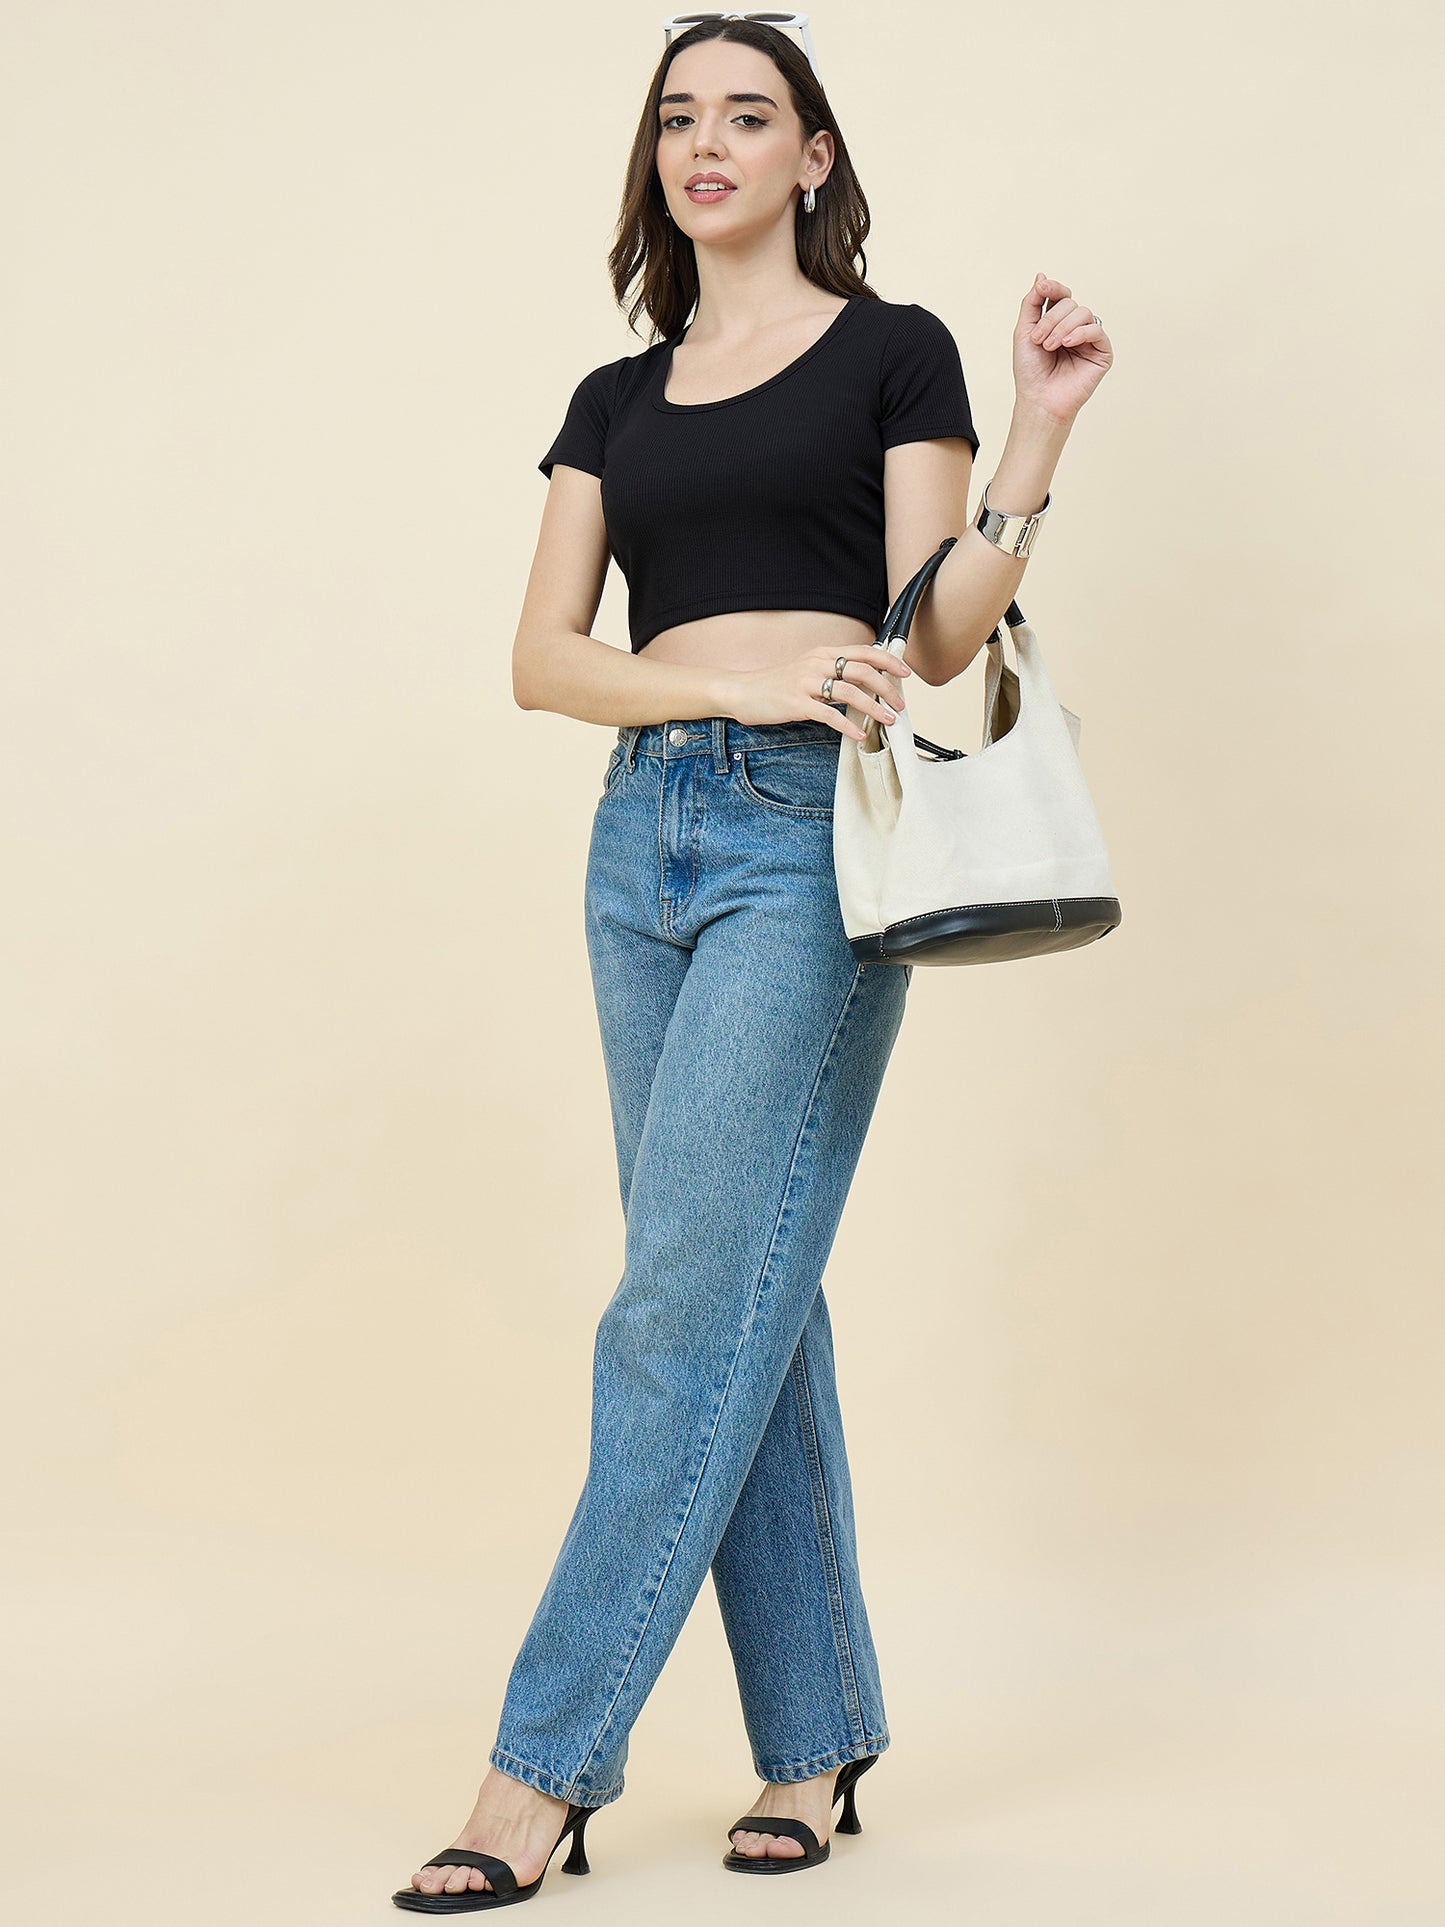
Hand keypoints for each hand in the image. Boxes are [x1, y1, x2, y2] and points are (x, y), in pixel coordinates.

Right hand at [726, 642, 912, 742]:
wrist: (743, 691)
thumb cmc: (777, 684)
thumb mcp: (807, 669)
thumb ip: (833, 671)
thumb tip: (863, 680)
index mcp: (823, 653)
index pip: (863, 651)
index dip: (888, 661)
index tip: (904, 673)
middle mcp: (816, 663)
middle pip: (862, 671)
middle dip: (886, 688)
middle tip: (898, 704)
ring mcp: (806, 683)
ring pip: (850, 692)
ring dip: (874, 707)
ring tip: (887, 720)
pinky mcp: (797, 703)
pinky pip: (829, 714)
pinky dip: (848, 725)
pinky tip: (859, 734)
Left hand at [1013, 271, 1112, 426]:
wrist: (1039, 400)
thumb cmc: (1030, 371)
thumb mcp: (1024, 331)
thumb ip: (1032, 303)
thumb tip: (1041, 276)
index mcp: (1058, 322)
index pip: (1061, 295)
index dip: (1054, 288)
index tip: (1042, 289)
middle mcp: (1075, 328)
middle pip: (1070, 303)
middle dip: (1051, 319)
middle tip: (1039, 341)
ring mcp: (1090, 339)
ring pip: (1083, 313)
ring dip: (1062, 328)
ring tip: (1049, 347)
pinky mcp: (1102, 352)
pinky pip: (1096, 330)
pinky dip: (1080, 333)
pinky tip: (1067, 345)